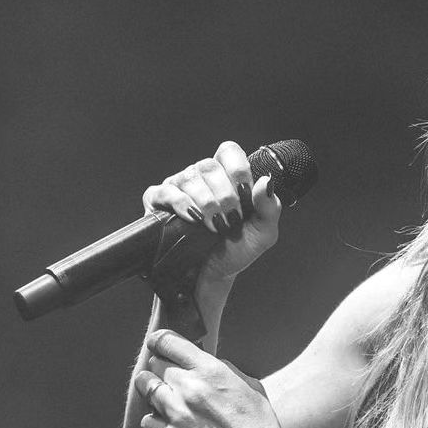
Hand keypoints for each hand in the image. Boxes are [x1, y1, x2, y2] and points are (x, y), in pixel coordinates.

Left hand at [135, 330, 291, 427]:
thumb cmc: (260, 425)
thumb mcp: (249, 385)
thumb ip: (222, 369)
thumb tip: (202, 362)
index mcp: (211, 370)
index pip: (168, 342)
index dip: (160, 341)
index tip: (158, 344)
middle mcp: (189, 388)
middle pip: (155, 364)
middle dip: (161, 366)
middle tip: (168, 374)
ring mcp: (176, 414)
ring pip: (146, 388)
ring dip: (153, 389)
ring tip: (163, 395)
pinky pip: (148, 419)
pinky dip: (155, 418)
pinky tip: (169, 421)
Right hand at [142, 140, 280, 283]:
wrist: (213, 275)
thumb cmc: (236, 250)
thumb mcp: (262, 232)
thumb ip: (269, 207)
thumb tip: (266, 181)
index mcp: (227, 177)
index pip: (229, 151)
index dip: (238, 170)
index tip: (245, 195)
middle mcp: (202, 177)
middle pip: (210, 166)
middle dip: (225, 196)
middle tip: (230, 220)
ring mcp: (179, 186)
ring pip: (189, 178)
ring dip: (205, 203)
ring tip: (214, 226)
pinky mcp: (158, 200)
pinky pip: (166, 191)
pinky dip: (181, 203)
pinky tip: (192, 218)